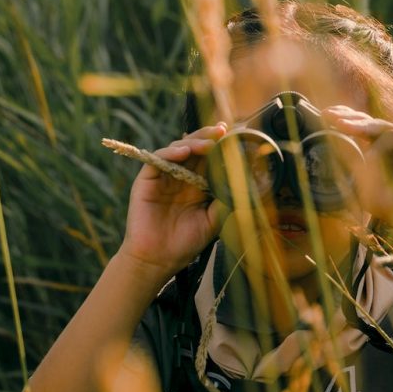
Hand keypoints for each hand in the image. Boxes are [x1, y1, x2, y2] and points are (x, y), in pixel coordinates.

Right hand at [120, 123, 228, 274]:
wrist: (158, 261)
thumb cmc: (185, 243)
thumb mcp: (213, 221)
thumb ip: (226, 201)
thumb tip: (246, 184)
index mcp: (197, 185)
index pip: (210, 158)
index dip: (221, 146)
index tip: (236, 136)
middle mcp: (181, 177)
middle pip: (195, 148)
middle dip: (210, 137)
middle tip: (223, 131)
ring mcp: (164, 177)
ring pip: (178, 149)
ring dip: (193, 142)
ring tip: (208, 143)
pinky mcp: (147, 180)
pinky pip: (158, 160)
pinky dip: (170, 152)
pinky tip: (184, 152)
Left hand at [323, 106, 392, 238]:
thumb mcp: (367, 189)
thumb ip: (356, 172)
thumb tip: (336, 150)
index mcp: (384, 151)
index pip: (363, 130)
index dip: (346, 121)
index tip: (324, 116)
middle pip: (370, 122)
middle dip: (347, 116)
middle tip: (327, 113)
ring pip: (380, 126)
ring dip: (358, 125)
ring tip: (339, 124)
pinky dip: (379, 145)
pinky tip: (368, 154)